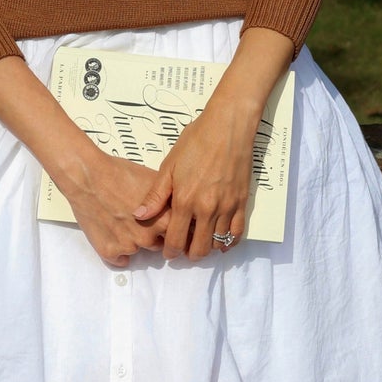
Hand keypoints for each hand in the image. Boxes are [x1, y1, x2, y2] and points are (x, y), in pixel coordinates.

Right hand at [56, 145, 173, 266]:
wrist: (88, 176)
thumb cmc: (118, 173)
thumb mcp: (154, 180)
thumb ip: (170, 199)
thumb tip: (180, 207)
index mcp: (164, 219)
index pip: (183, 236)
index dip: (178, 230)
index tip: (174, 227)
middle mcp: (148, 237)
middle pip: (163, 245)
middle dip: (157, 234)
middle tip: (144, 219)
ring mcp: (129, 246)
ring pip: (141, 250)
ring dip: (136, 239)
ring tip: (124, 218)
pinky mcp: (110, 251)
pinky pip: (121, 259)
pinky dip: (118, 249)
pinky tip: (114, 230)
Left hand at [132, 96, 257, 259]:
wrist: (228, 127)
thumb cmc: (196, 141)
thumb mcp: (169, 165)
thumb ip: (156, 195)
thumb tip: (139, 215)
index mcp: (186, 201)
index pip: (176, 240)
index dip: (169, 251)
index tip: (167, 252)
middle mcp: (207, 210)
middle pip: (199, 249)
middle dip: (188, 254)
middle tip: (182, 250)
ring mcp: (227, 208)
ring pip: (217, 244)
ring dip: (207, 248)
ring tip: (199, 243)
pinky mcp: (242, 202)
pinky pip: (237, 233)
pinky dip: (229, 242)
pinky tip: (222, 242)